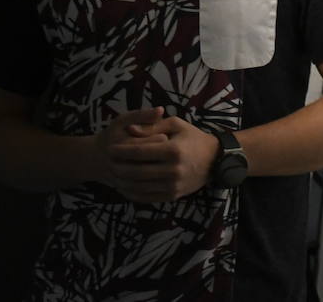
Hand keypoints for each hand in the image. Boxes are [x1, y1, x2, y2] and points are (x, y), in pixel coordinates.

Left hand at [96, 108, 220, 202]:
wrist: (214, 160)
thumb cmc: (193, 138)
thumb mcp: (176, 124)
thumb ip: (152, 126)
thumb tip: (130, 130)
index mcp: (173, 150)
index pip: (140, 152)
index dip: (122, 150)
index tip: (110, 148)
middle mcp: (173, 170)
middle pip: (136, 171)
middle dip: (118, 167)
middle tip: (108, 162)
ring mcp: (173, 185)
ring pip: (139, 187)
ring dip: (123, 182)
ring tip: (113, 175)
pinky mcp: (173, 196)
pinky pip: (147, 198)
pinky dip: (133, 194)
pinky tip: (125, 187)